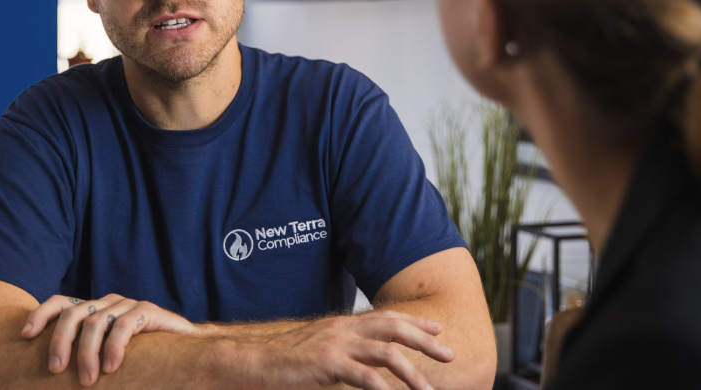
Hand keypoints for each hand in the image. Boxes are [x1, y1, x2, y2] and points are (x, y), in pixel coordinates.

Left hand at [21, 293, 197, 385]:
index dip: (40, 315)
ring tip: (87, 380)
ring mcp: (128, 305)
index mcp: (94, 310)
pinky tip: (112, 366)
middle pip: (74, 313)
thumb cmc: (140, 357)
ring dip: (87, 353)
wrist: (183, 349)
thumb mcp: (104, 356)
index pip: (60, 303)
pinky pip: (125, 325)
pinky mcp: (148, 310)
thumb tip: (50, 376)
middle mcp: (108, 303)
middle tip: (55, 370)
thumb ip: (84, 358)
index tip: (26, 336)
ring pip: (96, 321)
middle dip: (60, 341)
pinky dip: (114, 347)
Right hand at [246, 310, 453, 389]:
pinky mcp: (327, 364)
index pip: (386, 317)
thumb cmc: (283, 362)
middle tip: (449, 355)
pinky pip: (365, 377)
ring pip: (386, 354)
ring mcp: (336, 345)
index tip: (438, 331)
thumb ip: (342, 352)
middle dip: (425, 341)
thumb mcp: (319, 351)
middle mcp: (343, 329)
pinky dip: (384, 389)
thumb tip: (360, 363)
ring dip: (412, 373)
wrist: (250, 361)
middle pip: (394, 328)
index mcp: (342, 325)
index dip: (414, 323)